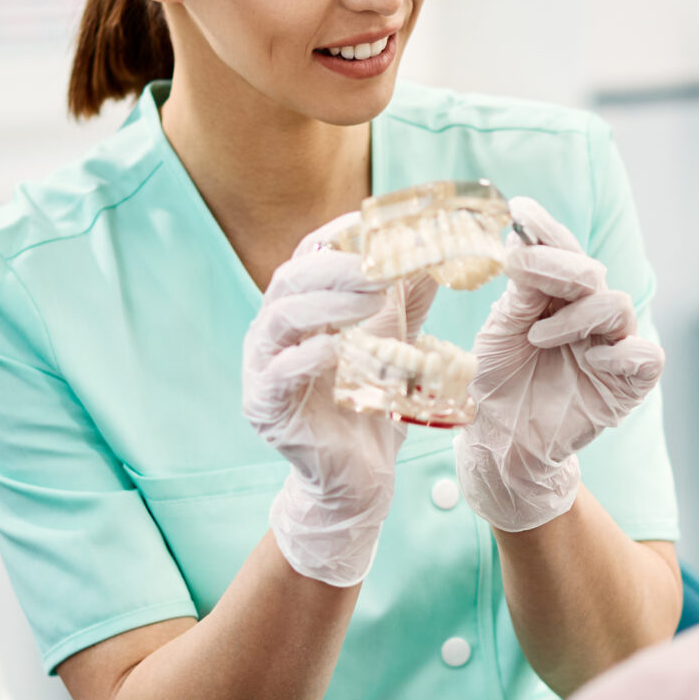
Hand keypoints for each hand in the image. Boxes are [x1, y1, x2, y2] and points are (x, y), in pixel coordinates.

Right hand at [241, 216, 433, 585]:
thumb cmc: (371, 405)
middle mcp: (273, 332)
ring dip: (328, 302)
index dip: (339, 236)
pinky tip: (343, 349)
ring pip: (280, 318)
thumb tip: (436, 250)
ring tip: (374, 299)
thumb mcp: (396, 342)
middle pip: (291, 279)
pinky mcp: (264, 407)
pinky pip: (279, 372)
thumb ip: (408, 299)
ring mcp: (262, 369)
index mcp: (299, 310)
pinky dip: (312, 355)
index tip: (377, 222)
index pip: (309, 256)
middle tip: (381, 265)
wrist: (359, 477)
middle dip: (337, 267)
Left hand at [456, 197, 663, 531]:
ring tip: (538, 336)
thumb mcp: (499, 333)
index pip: (561, 254)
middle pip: (592, 273)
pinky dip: (621, 353)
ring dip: (577, 314)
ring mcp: (612, 347)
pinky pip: (646, 356)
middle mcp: (589, 316)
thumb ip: (519, 294)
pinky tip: (591, 361)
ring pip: (617, 306)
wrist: (502, 442)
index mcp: (558, 297)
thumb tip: (522, 243)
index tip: (520, 209)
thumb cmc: (498, 384)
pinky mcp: (630, 384)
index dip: (546, 230)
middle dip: (559, 264)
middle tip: (522, 264)